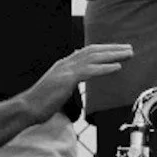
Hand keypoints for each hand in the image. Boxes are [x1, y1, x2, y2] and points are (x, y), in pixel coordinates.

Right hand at [20, 44, 135, 118]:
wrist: (27, 108)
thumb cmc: (41, 103)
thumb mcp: (57, 88)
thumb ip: (67, 81)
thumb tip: (74, 80)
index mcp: (63, 65)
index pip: (87, 52)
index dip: (104, 50)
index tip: (118, 50)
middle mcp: (65, 63)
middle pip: (93, 51)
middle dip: (112, 49)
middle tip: (129, 48)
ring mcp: (65, 70)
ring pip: (94, 57)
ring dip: (113, 55)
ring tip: (128, 54)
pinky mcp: (66, 79)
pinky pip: (89, 70)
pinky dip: (105, 67)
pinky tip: (117, 67)